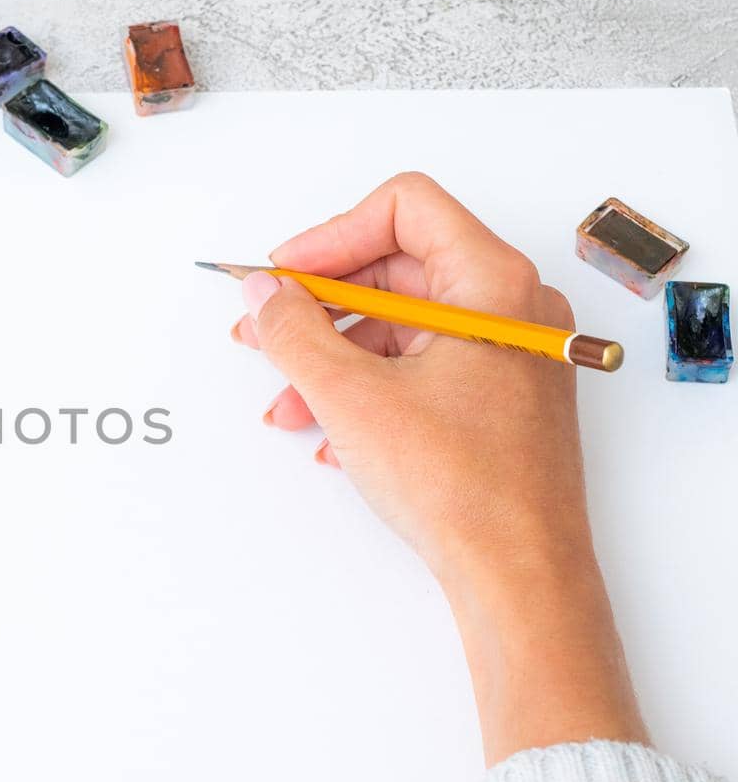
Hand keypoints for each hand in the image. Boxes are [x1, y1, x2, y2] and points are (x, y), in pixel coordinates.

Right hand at [231, 172, 646, 762]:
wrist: (518, 574)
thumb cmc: (466, 487)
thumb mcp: (351, 396)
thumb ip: (293, 331)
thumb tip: (263, 292)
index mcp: (492, 283)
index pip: (403, 208)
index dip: (331, 236)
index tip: (284, 276)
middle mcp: (510, 309)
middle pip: (396, 267)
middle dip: (320, 303)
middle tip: (265, 329)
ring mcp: (507, 355)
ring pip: (400, 325)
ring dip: (332, 356)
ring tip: (286, 399)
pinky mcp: (496, 398)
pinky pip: (417, 366)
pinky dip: (364, 387)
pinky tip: (325, 431)